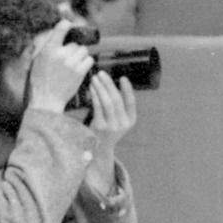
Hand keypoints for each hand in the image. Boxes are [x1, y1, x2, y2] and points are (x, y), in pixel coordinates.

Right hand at [25, 20, 92, 113]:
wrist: (46, 99)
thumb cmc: (39, 80)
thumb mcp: (36, 61)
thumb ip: (45, 46)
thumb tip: (55, 33)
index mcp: (48, 50)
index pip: (62, 27)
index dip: (67, 24)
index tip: (68, 25)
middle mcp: (61, 54)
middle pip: (75, 42)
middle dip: (72, 48)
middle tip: (66, 57)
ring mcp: (72, 63)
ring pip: (83, 50)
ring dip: (79, 55)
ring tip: (72, 64)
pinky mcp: (80, 72)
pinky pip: (89, 59)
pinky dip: (85, 62)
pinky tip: (78, 68)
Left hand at [81, 69, 136, 194]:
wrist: (98, 148)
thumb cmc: (107, 129)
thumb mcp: (118, 120)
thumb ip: (119, 107)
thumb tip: (112, 85)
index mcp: (130, 120)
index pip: (131, 102)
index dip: (128, 89)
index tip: (123, 78)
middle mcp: (123, 124)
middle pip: (117, 100)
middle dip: (109, 84)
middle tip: (102, 73)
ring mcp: (111, 126)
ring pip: (107, 102)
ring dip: (100, 88)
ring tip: (95, 78)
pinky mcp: (99, 126)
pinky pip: (98, 107)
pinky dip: (95, 95)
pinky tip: (92, 88)